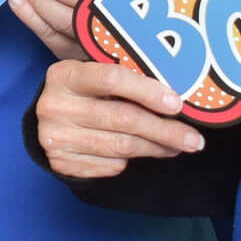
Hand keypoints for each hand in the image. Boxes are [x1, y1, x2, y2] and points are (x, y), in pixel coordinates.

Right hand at [35, 59, 204, 178]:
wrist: (46, 122)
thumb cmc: (82, 94)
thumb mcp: (93, 76)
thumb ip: (124, 81)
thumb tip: (175, 97)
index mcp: (64, 75)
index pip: (112, 79)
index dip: (148, 91)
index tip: (177, 104)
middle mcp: (55, 106)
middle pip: (122, 118)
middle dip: (165, 130)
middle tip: (194, 139)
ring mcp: (56, 137)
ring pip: (121, 146)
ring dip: (156, 148)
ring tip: (178, 146)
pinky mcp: (62, 163)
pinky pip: (110, 165)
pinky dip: (131, 161)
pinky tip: (144, 152)